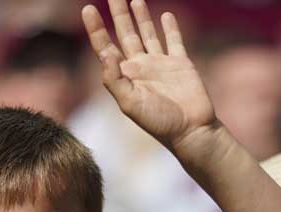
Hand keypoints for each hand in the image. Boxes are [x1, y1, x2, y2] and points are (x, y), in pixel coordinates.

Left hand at [82, 0, 216, 150]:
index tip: (88, 9)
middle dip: (118, 14)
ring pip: (148, 34)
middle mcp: (141, 67)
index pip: (106, 47)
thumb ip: (115, 79)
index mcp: (126, 76)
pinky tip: (165, 15)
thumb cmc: (159, 122)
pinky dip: (170, 28)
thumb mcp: (130, 104)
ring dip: (141, 17)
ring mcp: (161, 64)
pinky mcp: (181, 64)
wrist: (191, 130)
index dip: (96, 29)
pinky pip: (174, 41)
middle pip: (126, 34)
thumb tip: (106, 53)